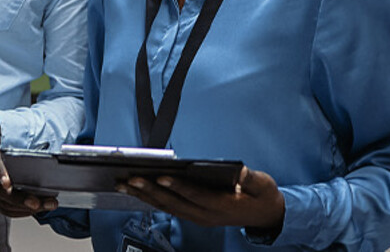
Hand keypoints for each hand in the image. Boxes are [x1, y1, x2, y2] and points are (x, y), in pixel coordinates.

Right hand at [0, 151, 58, 216]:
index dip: (1, 173)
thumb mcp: (30, 160)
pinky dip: (23, 212)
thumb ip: (34, 166)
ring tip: (44, 205)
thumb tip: (47, 176)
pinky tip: (35, 209)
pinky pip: (8, 211)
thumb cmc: (25, 164)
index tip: (7, 183)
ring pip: (5, 204)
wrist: (21, 169)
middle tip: (36, 203)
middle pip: (0, 190)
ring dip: (26, 209)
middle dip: (20, 200)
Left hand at [118, 166, 285, 232]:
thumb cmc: (262, 197)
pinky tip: (136, 191)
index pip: (197, 196)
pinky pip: (169, 208)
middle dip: (150, 190)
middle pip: (174, 203)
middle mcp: (207, 215)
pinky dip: (151, 199)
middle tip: (130, 179)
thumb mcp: (263, 185)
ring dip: (144, 196)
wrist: (266, 215)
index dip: (179, 187)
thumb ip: (250, 179)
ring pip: (167, 207)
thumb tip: (239, 171)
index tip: (162, 177)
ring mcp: (199, 217)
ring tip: (123, 184)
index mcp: (223, 206)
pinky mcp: (194, 215)